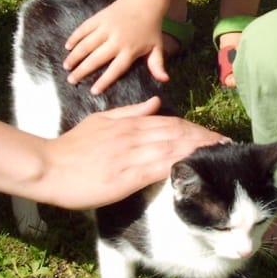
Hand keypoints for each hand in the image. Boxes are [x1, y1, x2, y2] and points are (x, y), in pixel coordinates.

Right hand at [38, 97, 225, 207]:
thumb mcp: (101, 121)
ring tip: (221, 155)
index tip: (214, 136)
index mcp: (129, 123)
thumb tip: (155, 103)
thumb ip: (129, 112)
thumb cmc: (72, 148)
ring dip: (201, 149)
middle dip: (205, 138)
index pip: (171, 122)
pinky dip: (183, 163)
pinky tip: (198, 167)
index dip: (196, 129)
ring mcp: (133, 153)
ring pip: (175, 146)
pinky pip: (162, 165)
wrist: (49, 167)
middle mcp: (135, 135)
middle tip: (227, 146)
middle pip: (179, 132)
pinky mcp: (129, 174)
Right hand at [64, 0, 166, 94]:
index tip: (92, 91)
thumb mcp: (157, 47)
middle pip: (96, 59)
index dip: (103, 81)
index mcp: (130, 50)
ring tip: (66, 67)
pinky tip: (67, 46)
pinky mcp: (99, 17)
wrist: (144, 1)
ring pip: (86, 44)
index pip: (115, 69)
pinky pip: (84, 29)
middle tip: (71, 81)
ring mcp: (106, 28)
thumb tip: (165, 81)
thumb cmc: (151, 27)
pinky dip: (74, 37)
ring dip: (74, 56)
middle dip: (82, 71)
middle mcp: (116, 40)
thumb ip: (157, 65)